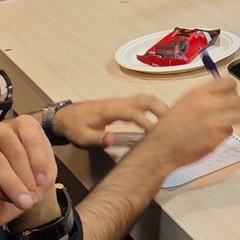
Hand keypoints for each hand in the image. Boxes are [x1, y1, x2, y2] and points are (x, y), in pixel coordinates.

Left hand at [0, 116, 58, 234]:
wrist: (30, 189)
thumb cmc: (4, 203)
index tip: (14, 205)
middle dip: (12, 183)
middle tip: (27, 202)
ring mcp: (0, 130)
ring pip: (11, 148)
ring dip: (26, 172)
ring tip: (36, 190)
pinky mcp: (22, 124)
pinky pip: (30, 136)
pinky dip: (38, 157)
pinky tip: (43, 175)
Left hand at [53, 95, 167, 148]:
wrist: (66, 116)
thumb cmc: (75, 127)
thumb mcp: (82, 137)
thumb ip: (98, 139)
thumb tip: (113, 141)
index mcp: (110, 110)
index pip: (133, 113)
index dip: (146, 122)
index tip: (155, 133)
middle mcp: (119, 102)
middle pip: (145, 99)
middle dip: (160, 109)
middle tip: (172, 123)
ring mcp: (121, 101)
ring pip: (145, 98)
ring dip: (159, 107)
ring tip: (170, 122)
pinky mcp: (122, 104)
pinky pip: (142, 102)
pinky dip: (154, 107)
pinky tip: (160, 119)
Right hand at [133, 77, 239, 172]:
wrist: (162, 147)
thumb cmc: (171, 126)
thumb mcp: (185, 101)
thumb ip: (205, 95)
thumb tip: (224, 92)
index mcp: (199, 92)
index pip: (229, 83)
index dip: (231, 89)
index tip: (230, 93)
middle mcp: (208, 105)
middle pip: (237, 99)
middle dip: (234, 105)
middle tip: (228, 110)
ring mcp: (213, 122)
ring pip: (238, 115)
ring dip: (233, 119)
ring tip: (223, 122)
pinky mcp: (216, 138)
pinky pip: (229, 132)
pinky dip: (224, 133)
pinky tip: (212, 135)